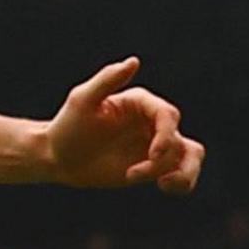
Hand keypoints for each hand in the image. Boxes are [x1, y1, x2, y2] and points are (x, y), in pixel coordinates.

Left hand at [36, 58, 203, 193]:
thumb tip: (134, 61)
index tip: (153, 155)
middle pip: (181, 138)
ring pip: (190, 156)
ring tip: (164, 184)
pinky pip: (180, 174)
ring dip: (183, 173)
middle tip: (150, 176)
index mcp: (141, 103)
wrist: (59, 156)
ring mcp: (155, 146)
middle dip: (172, 157)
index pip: (167, 115)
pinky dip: (181, 183)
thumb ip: (108, 79)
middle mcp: (153, 123)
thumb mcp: (82, 100)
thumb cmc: (68, 125)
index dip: (167, 135)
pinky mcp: (152, 168)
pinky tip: (162, 187)